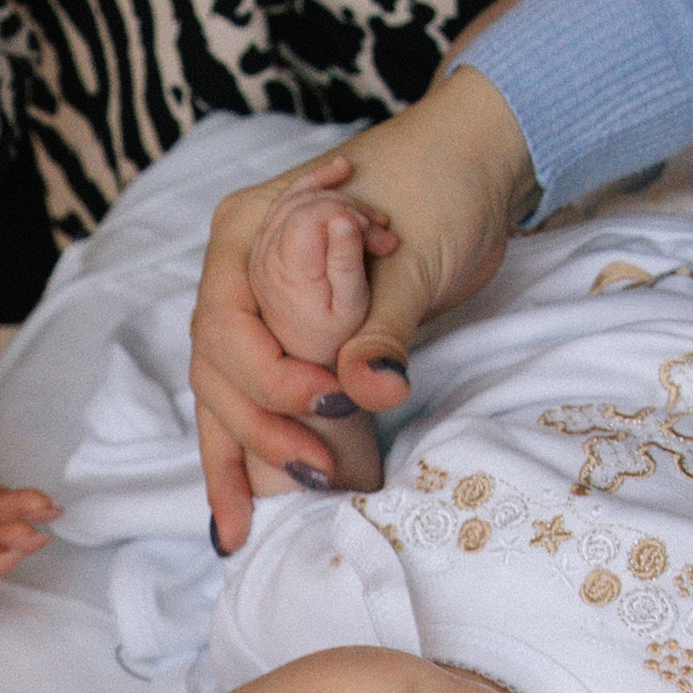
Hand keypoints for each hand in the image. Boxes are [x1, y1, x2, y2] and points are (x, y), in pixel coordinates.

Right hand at [192, 70, 535, 546]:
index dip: (270, 382)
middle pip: (215, 369)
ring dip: (242, 457)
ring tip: (246, 526)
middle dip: (254, 434)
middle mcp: (236, 271)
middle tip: (317, 478)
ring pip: (225, 392)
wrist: (476, 165)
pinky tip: (243, 513)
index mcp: (245, 233)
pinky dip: (251, 450)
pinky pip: (255, 397)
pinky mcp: (290, 335)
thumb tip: (369, 387)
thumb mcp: (414, 259)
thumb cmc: (439, 188)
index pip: (225, 329)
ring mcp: (258, 304)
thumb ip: (384, 324)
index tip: (334, 405)